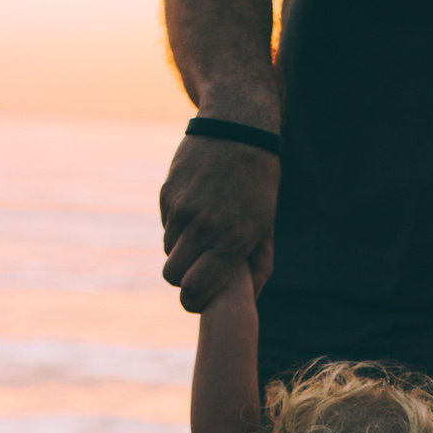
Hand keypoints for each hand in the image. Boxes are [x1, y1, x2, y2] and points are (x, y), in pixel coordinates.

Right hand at [160, 134, 278, 310]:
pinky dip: (177, 225)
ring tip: (204, 229)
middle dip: (183, 277)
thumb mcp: (266, 225)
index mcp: (232, 241)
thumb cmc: (259, 185)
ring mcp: (181, 209)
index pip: (194, 290)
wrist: (238, 130)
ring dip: (182, 249)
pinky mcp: (167, 194)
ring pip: (168, 250)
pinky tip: (196, 206)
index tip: (197, 297)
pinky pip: (165, 225)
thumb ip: (259, 267)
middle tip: (198, 267)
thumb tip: (247, 301)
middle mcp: (204, 227)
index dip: (192, 301)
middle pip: (173, 276)